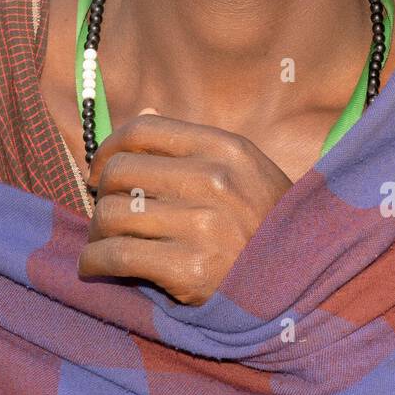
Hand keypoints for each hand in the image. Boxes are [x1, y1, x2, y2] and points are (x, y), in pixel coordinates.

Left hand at [79, 109, 291, 304]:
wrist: (301, 284)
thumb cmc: (267, 223)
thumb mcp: (245, 170)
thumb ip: (193, 144)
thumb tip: (143, 110)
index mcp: (224, 148)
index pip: (143, 129)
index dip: (109, 148)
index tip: (100, 170)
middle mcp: (213, 179)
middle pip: (120, 171)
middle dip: (102, 193)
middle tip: (106, 213)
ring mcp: (201, 224)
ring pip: (111, 213)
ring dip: (97, 232)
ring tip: (104, 242)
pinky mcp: (188, 269)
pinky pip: (116, 256)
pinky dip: (93, 262)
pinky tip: (94, 266)